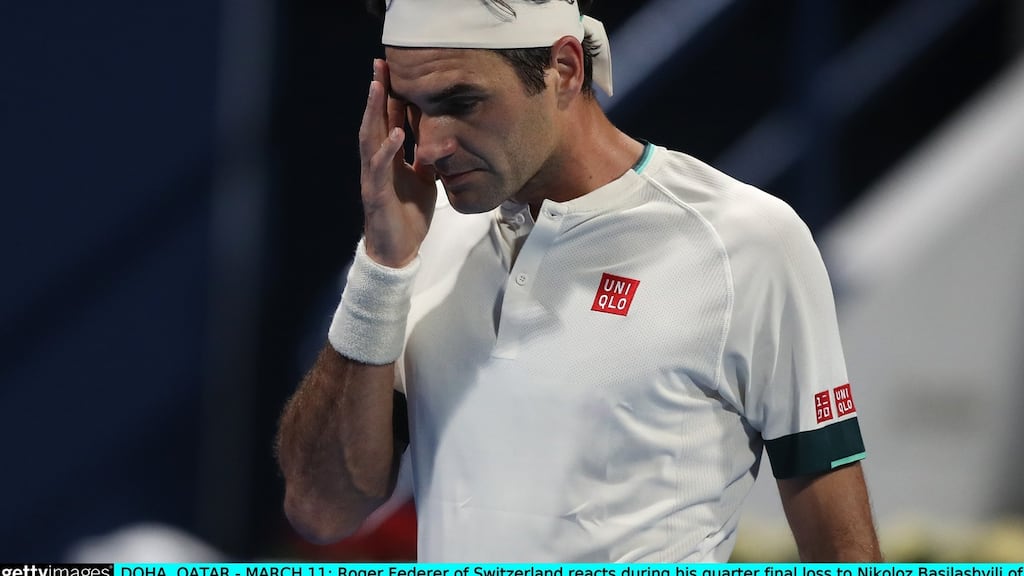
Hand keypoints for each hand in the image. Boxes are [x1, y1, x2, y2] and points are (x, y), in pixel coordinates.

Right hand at [358, 58, 436, 267]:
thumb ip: (428, 160)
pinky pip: (380, 168)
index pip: (387, 122)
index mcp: (389, 160)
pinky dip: (387, 149)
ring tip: (379, 87)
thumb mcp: (424, 182)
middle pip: (374, 122)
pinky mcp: (376, 194)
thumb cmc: (407, 217)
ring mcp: (373, 177)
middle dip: (376, 94)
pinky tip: (395, 133)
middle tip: (379, 65)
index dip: (390, 98)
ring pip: (370, 139)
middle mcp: (377, 164)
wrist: (398, 251)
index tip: (393, 71)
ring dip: (374, 112)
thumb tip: (442, 140)